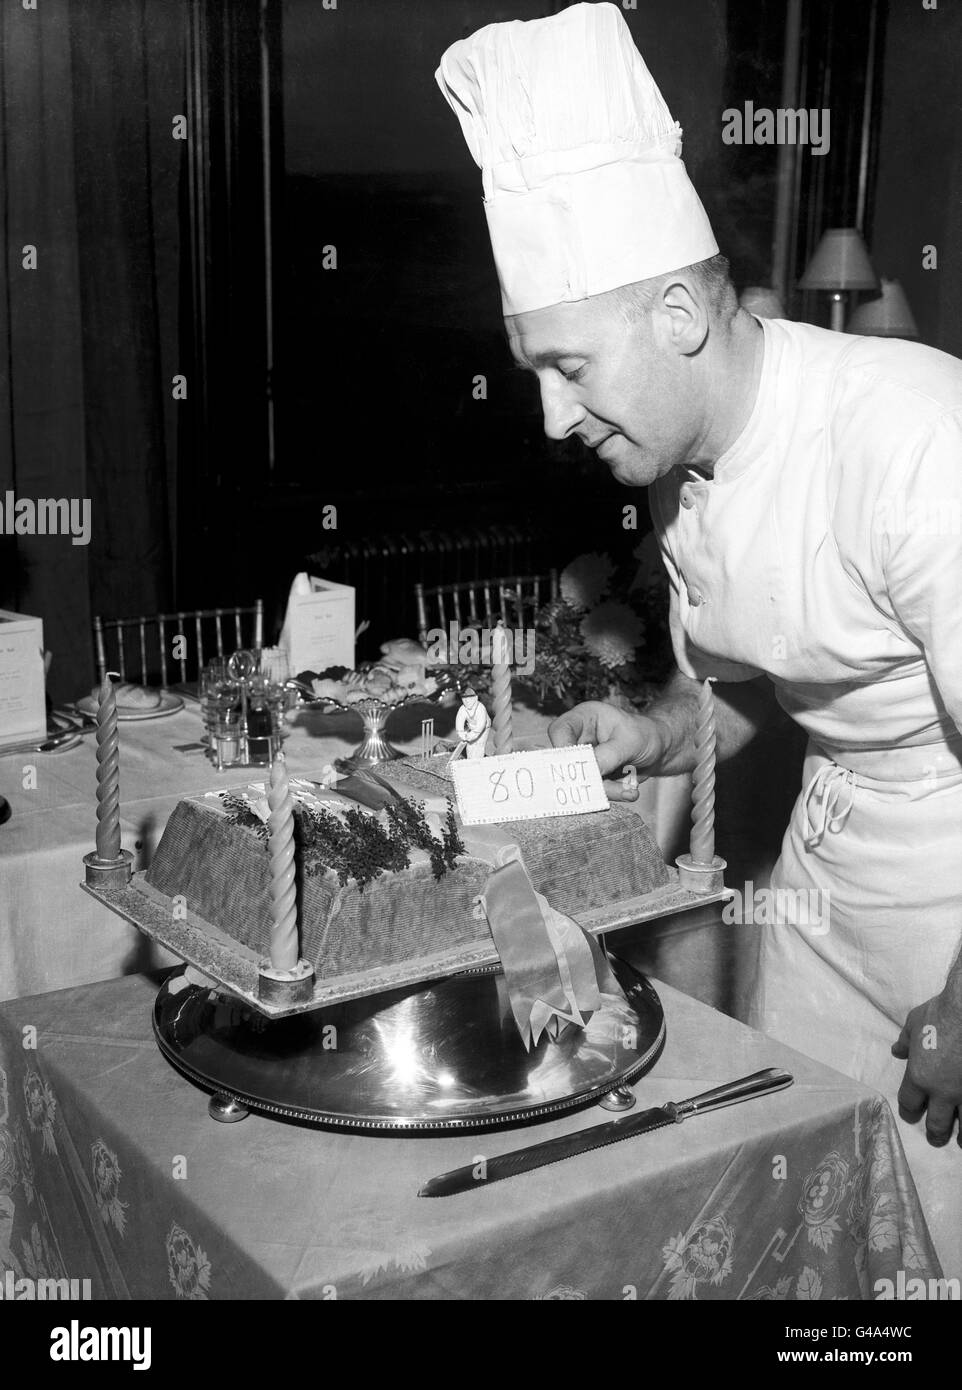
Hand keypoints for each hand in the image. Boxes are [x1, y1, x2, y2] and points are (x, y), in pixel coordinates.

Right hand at [548, 701, 667, 798]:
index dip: (562, 749)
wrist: (659, 750)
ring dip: (604, 789)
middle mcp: (579, 738)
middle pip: (565, 761)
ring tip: (629, 790)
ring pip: (580, 780)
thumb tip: (589, 772)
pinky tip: (630, 791)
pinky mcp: (592, 777)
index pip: (560, 730)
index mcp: (584, 718)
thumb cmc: (645, 735)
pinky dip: (612, 794)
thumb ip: (608, 755)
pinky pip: (593, 791)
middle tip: (604, 784)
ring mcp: (584, 760)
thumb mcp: (630, 741)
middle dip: (586, 776)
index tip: (576, 766)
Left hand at [892, 993, 961, 1146]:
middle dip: (935, 1133)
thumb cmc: (941, 1012)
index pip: (909, 1103)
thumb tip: (897, 1051)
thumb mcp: (915, 1022)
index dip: (909, 1109)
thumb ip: (906, 1041)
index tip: (912, 1112)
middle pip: (937, 1124)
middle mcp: (943, 1092)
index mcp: (920, 1077)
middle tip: (936, 1137)